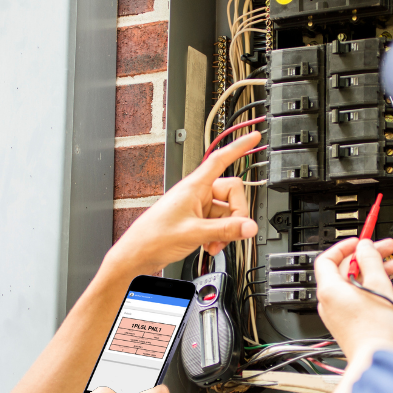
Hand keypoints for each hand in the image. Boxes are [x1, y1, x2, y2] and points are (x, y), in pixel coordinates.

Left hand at [108, 133, 260, 274]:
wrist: (138, 253)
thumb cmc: (155, 236)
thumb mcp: (195, 233)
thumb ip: (225, 230)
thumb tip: (249, 227)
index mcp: (194, 187)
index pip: (221, 159)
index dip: (239, 147)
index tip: (253, 138)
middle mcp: (197, 193)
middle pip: (232, 193)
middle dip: (236, 215)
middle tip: (232, 231)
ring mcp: (197, 207)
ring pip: (226, 212)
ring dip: (226, 230)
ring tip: (214, 244)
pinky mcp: (196, 219)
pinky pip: (218, 222)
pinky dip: (219, 235)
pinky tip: (210, 246)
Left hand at [314, 237, 392, 358]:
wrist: (376, 359)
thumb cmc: (376, 329)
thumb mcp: (378, 284)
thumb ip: (370, 260)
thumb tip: (365, 247)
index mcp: (330, 290)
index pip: (327, 258)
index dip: (344, 246)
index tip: (360, 241)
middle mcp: (328, 301)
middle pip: (342, 270)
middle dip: (365, 257)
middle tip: (385, 250)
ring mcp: (336, 313)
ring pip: (350, 283)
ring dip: (369, 271)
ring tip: (391, 266)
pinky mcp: (345, 323)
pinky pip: (353, 297)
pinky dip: (367, 287)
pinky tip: (384, 285)